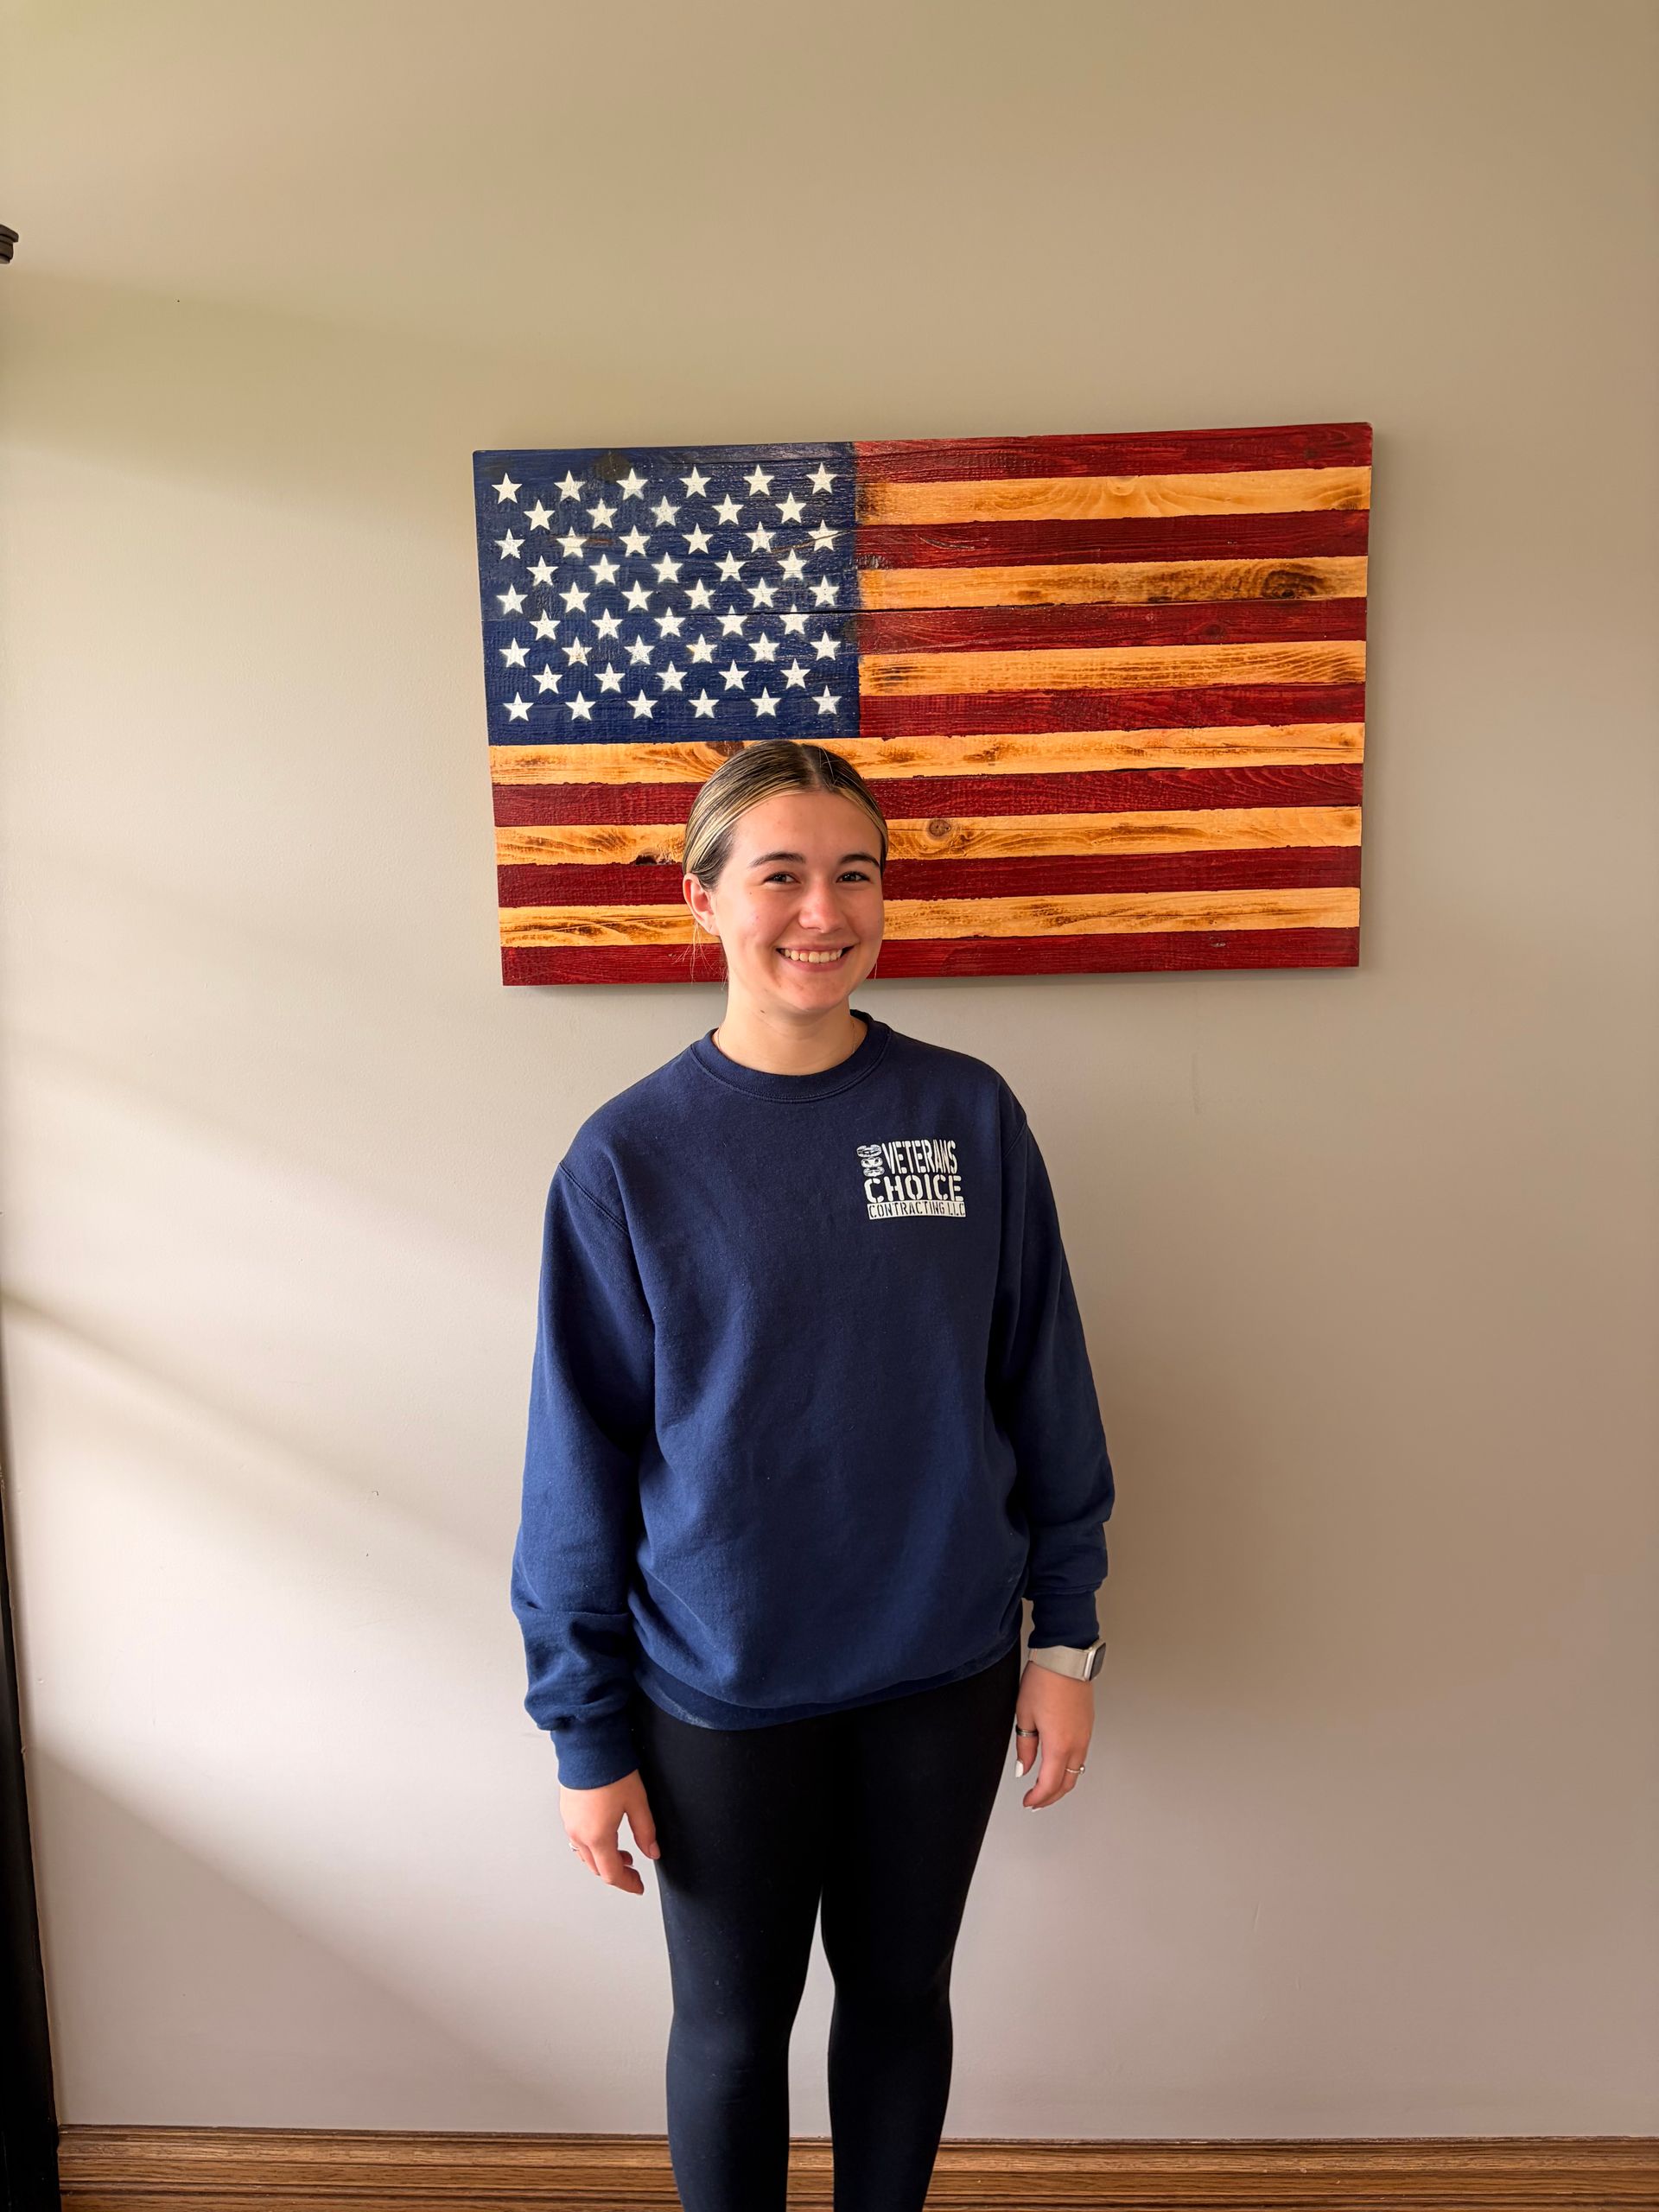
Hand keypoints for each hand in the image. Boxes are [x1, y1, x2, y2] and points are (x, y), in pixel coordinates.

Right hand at [560, 1769, 661, 1892]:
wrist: (588, 1745)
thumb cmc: (610, 1769)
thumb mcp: (637, 1802)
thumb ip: (646, 1831)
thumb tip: (652, 1851)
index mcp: (597, 1836)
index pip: (612, 1874)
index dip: (628, 1884)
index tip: (638, 1886)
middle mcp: (579, 1834)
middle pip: (597, 1868)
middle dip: (616, 1873)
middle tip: (633, 1871)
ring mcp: (570, 1823)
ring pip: (586, 1856)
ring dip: (604, 1859)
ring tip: (623, 1853)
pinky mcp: (567, 1812)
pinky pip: (578, 1840)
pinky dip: (593, 1846)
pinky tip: (606, 1835)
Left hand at [1013, 1662, 1093, 1808]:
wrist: (1065, 1657)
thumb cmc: (1044, 1680)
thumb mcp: (1024, 1715)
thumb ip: (1025, 1747)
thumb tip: (1024, 1768)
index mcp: (1059, 1744)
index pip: (1049, 1784)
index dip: (1038, 1798)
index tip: (1028, 1801)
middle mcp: (1077, 1743)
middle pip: (1067, 1782)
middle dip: (1051, 1797)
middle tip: (1036, 1801)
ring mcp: (1085, 1734)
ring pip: (1077, 1770)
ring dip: (1062, 1783)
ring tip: (1046, 1787)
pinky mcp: (1088, 1725)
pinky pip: (1081, 1755)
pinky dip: (1069, 1767)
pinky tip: (1058, 1764)